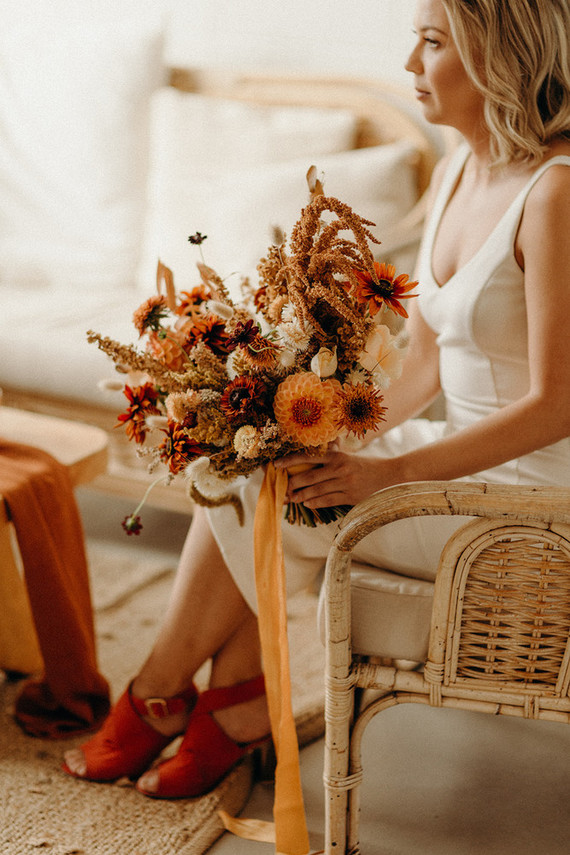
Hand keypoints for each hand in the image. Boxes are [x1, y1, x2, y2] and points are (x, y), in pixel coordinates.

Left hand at [275, 449, 398, 508]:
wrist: (390, 476)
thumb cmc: (368, 465)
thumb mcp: (351, 456)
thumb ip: (335, 452)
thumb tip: (322, 445)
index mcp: (338, 456)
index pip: (308, 457)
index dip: (290, 461)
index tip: (277, 465)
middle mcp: (340, 468)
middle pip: (309, 476)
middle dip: (292, 483)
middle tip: (281, 487)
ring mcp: (345, 483)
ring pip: (317, 490)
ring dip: (301, 495)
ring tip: (291, 498)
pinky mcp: (350, 496)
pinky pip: (328, 500)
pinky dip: (315, 502)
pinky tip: (307, 503)